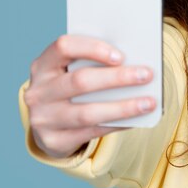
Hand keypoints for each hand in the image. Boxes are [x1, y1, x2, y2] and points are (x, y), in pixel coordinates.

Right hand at [23, 35, 155, 158]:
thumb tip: (134, 62)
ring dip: (123, 107)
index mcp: (42, 65)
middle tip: (146, 75)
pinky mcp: (54, 141)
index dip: (93, 49)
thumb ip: (93, 63)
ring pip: (88, 112)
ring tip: (149, 102)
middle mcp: (38, 92)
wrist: (46, 125)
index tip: (121, 55)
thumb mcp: (70, 71)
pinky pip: (92, 132)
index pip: (63, 46)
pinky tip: (137, 119)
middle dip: (117, 78)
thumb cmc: (70, 88)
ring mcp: (43, 118)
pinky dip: (118, 124)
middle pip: (80, 81)